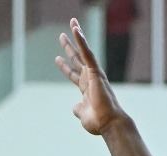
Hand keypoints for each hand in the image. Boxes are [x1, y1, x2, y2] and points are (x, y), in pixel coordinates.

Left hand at [56, 18, 126, 134]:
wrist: (108, 123)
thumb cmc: (99, 122)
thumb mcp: (83, 115)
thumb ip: (78, 109)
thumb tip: (75, 107)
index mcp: (86, 88)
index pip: (73, 73)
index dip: (65, 66)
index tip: (57, 58)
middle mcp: (90, 78)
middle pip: (77, 59)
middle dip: (69, 47)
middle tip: (61, 35)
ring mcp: (93, 74)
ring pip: (84, 51)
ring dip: (78, 36)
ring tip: (72, 22)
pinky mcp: (96, 71)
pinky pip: (87, 53)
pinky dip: (82, 41)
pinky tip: (76, 30)